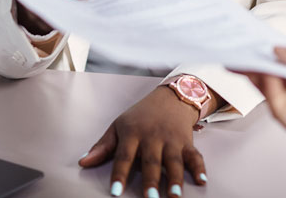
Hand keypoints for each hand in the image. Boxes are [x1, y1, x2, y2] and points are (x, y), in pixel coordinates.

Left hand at [79, 86, 208, 197]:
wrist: (170, 97)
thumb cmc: (140, 115)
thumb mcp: (119, 125)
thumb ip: (102, 146)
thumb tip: (83, 163)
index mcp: (133, 133)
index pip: (124, 156)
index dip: (120, 174)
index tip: (115, 192)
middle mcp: (153, 137)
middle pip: (151, 161)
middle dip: (151, 180)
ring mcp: (172, 140)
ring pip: (174, 161)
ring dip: (175, 178)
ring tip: (174, 195)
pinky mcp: (187, 142)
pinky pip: (195, 155)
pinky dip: (200, 168)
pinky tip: (202, 181)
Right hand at [246, 47, 285, 162]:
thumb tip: (276, 50)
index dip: (276, 55)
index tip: (257, 45)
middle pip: (281, 79)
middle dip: (262, 66)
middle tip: (241, 54)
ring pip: (276, 93)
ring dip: (261, 77)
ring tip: (248, 61)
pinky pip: (280, 108)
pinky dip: (271, 92)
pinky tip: (268, 77)